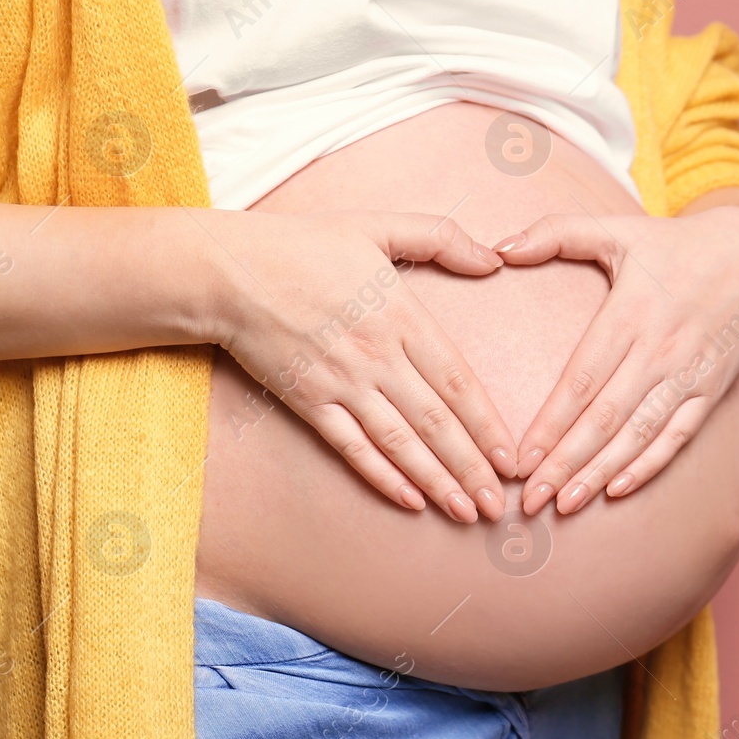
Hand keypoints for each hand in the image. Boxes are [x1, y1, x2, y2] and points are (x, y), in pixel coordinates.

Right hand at [206, 209, 518, 522]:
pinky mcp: (308, 401)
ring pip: (399, 443)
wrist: (227, 270)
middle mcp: (377, 356)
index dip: (488, 424)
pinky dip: (382, 476)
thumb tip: (494, 257)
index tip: (512, 457)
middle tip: (500, 506)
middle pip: (435, 422)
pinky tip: (409, 501)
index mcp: (402, 316)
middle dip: (471, 468)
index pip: (458, 382)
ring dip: (436, 482)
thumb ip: (441, 237)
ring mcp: (341, 383)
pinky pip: (351, 447)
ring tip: (466, 512)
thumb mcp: (379, 225)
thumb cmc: (305, 245)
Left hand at [493, 205, 738, 515]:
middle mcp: (660, 348)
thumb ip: (555, 233)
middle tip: (530, 500)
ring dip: (601, 472)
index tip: (520, 458)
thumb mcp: (617, 229)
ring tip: (566, 504)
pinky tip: (618, 489)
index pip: (582, 379)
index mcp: (631, 312)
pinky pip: (678, 434)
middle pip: (605, 418)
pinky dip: (650, 464)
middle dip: (564, 463)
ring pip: (639, 434)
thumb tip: (499, 247)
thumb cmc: (675, 244)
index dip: (550, 423)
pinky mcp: (713, 388)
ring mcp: (689, 373)